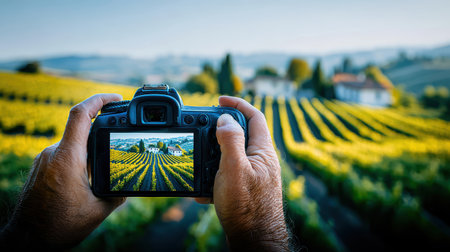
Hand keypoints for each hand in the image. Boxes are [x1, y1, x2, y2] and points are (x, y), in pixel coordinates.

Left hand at [1, 94, 125, 248]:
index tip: (116, 98)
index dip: (100, 100)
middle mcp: (53, 153)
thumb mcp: (98, 210)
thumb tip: (127, 185)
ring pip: (72, 145)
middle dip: (101, 134)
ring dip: (88, 152)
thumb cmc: (59, 226)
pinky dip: (78, 161)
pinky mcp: (40, 168)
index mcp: (69, 158)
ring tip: (98, 175)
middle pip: (80, 129)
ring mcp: (44, 160)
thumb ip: (116, 192)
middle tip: (116, 146)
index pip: (81, 115)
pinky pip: (63, 155)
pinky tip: (84, 181)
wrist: (28, 240)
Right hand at [197, 96, 289, 249]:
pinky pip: (228, 175)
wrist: (253, 239)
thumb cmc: (246, 207)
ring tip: (199, 162)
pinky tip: (204, 190)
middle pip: (242, 133)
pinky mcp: (247, 189)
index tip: (219, 99)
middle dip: (221, 129)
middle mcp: (261, 161)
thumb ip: (230, 140)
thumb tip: (225, 118)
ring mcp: (255, 175)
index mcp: (262, 151)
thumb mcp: (234, 169)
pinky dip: (214, 178)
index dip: (237, 104)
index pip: (254, 116)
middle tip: (204, 128)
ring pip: (232, 155)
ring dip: (214, 156)